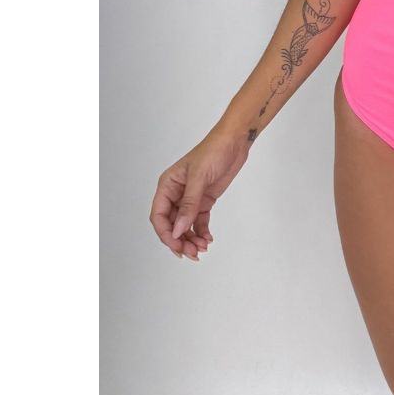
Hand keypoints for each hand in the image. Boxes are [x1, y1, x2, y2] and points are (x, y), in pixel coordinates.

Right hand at [149, 130, 249, 261]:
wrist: (235, 141)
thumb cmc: (213, 151)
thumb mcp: (199, 177)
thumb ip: (188, 204)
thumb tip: (177, 230)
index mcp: (167, 186)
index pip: (159, 216)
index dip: (165, 234)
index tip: (177, 245)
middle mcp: (176, 193)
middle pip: (171, 224)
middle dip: (179, 240)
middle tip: (192, 253)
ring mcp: (190, 198)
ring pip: (185, 225)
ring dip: (191, 239)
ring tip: (202, 249)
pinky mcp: (204, 200)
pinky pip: (198, 221)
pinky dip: (201, 231)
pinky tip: (207, 239)